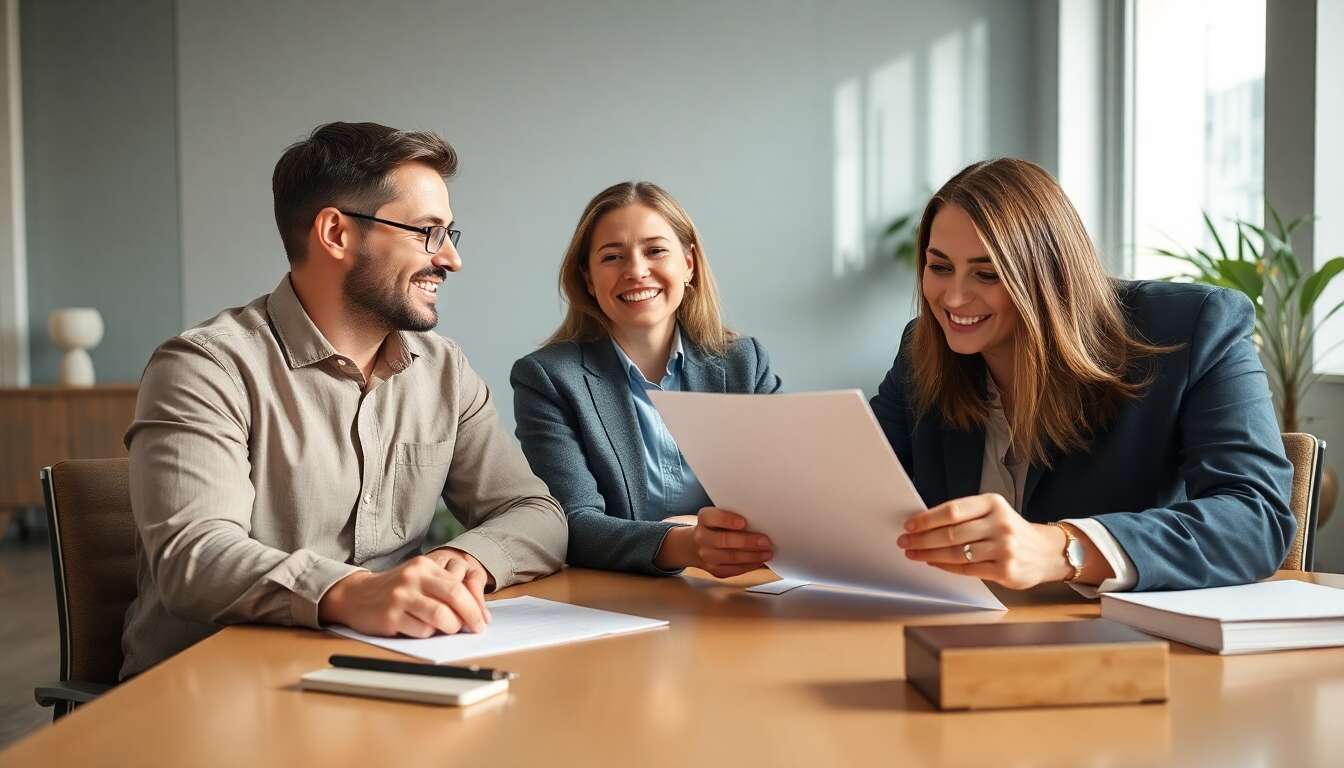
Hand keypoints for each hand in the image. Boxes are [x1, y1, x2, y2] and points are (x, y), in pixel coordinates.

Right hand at [318, 554, 488, 636]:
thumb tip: (476, 612)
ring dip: (450, 628)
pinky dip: (428, 634)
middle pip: (454, 597)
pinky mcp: (390, 617)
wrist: (356, 595)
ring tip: (448, 630)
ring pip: (440, 617)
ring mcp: (400, 597)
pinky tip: (422, 630)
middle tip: (476, 629)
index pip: (459, 586)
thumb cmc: (396, 590)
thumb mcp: (419, 579)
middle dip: (470, 617)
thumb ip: (444, 589)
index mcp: (424, 566)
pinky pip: (421, 631)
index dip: (475, 605)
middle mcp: (413, 578)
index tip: (483, 620)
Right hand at [654, 507, 772, 577]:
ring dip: (752, 556)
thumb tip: (760, 521)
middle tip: (765, 541)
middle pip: (723, 540)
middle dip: (747, 542)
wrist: (695, 546)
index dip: (727, 520)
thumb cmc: (715, 527)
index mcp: (704, 519)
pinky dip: (749, 566)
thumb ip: (734, 516)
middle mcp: (702, 538)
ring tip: (767, 553)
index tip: (744, 522)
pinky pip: (733, 570)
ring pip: (730, 558)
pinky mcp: (714, 570)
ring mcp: (706, 556)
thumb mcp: (719, 516)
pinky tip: (759, 561)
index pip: (712, 517)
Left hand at [897, 493, 1072, 588]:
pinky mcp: (1005, 570)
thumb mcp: (992, 512)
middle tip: (904, 541)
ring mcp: (1004, 548)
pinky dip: (945, 567)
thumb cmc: (1010, 530)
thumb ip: (965, 516)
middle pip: (951, 533)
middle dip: (922, 539)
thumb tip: (924, 523)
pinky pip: (967, 569)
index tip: (909, 525)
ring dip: (929, 555)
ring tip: (913, 554)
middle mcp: (1000, 524)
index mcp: (993, 503)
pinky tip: (933, 563)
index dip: (927, 519)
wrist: (1045, 552)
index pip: (952, 510)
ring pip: (957, 553)